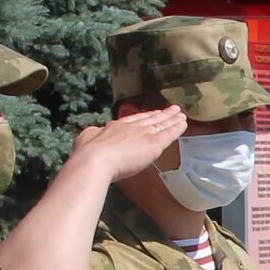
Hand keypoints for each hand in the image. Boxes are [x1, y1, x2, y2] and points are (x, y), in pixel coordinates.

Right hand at [70, 107, 186, 184]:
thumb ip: (93, 134)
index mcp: (115, 126)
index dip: (144, 116)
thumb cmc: (87, 153)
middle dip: (161, 115)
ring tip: (180, 114)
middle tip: (172, 109)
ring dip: (171, 119)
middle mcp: (131, 127)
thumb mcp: (86, 137)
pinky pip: (168, 135)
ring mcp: (143, 134)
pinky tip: (183, 124)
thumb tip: (94, 131)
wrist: (95, 159)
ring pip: (161, 125)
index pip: (134, 120)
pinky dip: (176, 129)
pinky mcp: (153, 143)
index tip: (152, 113)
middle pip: (150, 119)